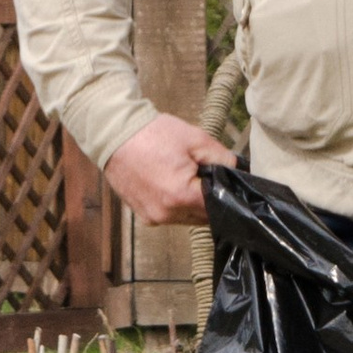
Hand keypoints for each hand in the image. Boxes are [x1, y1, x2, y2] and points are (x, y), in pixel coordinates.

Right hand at [105, 109, 236, 227]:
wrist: (114, 134)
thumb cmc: (154, 134)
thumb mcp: (196, 139)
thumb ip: (222, 158)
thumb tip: (238, 172)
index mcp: (182, 197)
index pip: (219, 208)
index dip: (225, 193)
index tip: (224, 180)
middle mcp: (167, 215)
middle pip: (203, 217)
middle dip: (208, 199)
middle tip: (203, 173)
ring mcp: (153, 218)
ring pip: (186, 219)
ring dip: (191, 203)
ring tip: (184, 176)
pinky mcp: (143, 216)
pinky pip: (169, 216)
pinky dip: (175, 204)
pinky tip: (169, 182)